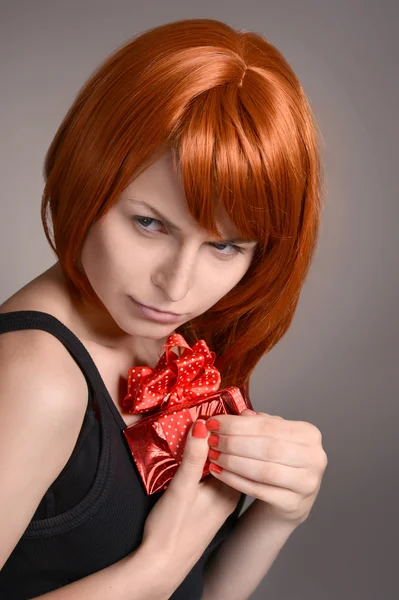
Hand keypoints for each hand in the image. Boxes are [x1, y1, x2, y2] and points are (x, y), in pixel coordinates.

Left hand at [205, 409, 327, 526]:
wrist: (290, 499)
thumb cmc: (279, 461)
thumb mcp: (273, 437)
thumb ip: (258, 423)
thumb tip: (238, 413)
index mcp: (309, 434)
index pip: (269, 425)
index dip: (238, 424)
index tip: (214, 422)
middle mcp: (315, 457)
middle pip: (267, 447)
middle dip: (234, 442)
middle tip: (211, 440)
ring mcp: (307, 483)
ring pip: (263, 470)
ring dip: (233, 462)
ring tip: (213, 456)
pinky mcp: (294, 504)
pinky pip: (258, 490)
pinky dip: (235, 480)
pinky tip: (218, 472)